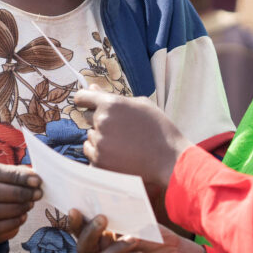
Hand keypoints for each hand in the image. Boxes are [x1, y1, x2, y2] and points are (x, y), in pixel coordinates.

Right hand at [0, 161, 41, 252]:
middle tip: (35, 194)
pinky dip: (9, 224)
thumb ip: (16, 174)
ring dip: (15, 209)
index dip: (17, 176)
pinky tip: (21, 218)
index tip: (36, 181)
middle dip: (17, 193)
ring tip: (29, 205)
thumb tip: (34, 178)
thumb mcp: (1, 175)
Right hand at [69, 210, 204, 252]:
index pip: (82, 233)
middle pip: (83, 249)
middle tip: (103, 219)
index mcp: (102, 241)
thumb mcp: (138, 223)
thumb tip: (104, 207)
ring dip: (115, 249)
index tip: (75, 210)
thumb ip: (120, 218)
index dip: (75, 223)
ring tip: (134, 239)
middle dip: (90, 233)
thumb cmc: (157, 239)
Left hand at [73, 88, 192, 188]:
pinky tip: (120, 157)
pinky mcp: (99, 164)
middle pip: (88, 120)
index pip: (82, 97)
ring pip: (90, 139)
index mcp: (111, 104)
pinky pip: (92, 156)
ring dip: (100, 140)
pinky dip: (101, 157)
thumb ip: (114, 97)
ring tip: (123, 145)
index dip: (84, 100)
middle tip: (121, 130)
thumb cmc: (159, 129)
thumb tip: (91, 89)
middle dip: (100, 122)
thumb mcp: (141, 105)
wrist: (170, 159)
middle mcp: (101, 122)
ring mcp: (99, 145)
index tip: (87, 104)